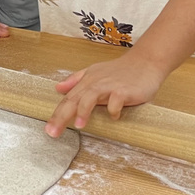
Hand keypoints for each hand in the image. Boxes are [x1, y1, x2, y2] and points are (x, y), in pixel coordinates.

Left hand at [45, 51, 166, 136]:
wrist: (145, 62)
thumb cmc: (120, 71)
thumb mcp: (95, 72)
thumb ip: (76, 80)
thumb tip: (58, 88)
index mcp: (87, 81)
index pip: (68, 99)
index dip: (56, 114)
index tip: (49, 129)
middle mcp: (95, 83)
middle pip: (74, 99)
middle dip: (62, 116)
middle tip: (53, 132)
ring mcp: (109, 86)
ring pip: (91, 97)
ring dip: (84, 111)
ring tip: (79, 125)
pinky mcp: (124, 90)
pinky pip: (116, 101)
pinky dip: (114, 110)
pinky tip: (114, 117)